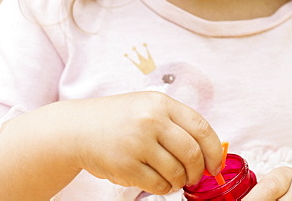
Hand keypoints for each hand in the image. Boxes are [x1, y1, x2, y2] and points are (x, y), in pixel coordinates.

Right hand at [66, 91, 223, 194]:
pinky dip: (163, 188)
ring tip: (174, 179)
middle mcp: (151, 121)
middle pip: (191, 153)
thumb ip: (176, 123)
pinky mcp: (125, 165)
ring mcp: (138, 143)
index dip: (213, 150)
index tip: (215, 164)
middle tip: (194, 177)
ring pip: (176, 172)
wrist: (77, 129)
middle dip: (197, 171)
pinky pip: (157, 184)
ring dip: (179, 181)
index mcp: (161, 104)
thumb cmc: (118, 120)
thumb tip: (207, 150)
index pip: (201, 128)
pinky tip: (159, 183)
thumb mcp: (148, 108)